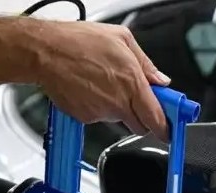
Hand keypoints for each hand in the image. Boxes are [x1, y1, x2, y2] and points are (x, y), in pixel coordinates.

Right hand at [37, 22, 170, 140]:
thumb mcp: (122, 39)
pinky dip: (98, 107)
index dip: (166, 128)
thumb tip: (161, 80)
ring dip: (118, 108)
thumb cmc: (79, 41)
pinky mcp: (87, 118)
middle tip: (136, 102)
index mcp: (133, 83)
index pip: (157, 118)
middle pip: (141, 126)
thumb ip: (146, 64)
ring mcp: (102, 113)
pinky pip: (100, 117)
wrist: (45, 51)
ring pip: (119, 119)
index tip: (169, 130)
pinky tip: (90, 89)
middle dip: (143, 118)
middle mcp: (119, 102)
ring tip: (103, 83)